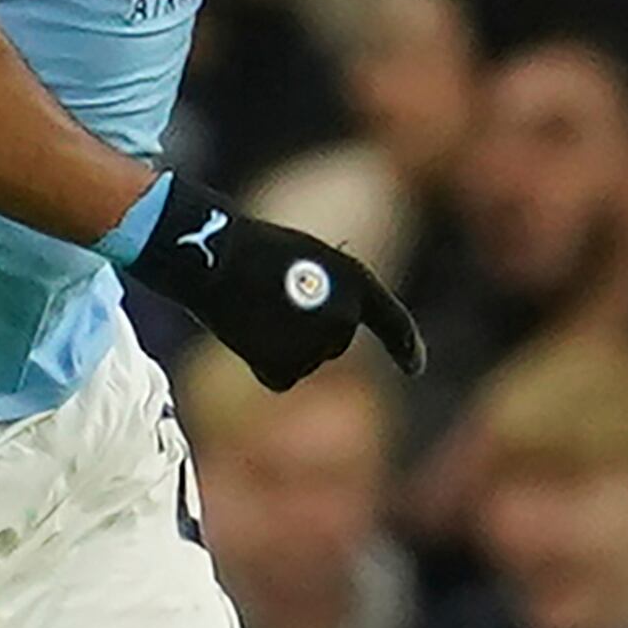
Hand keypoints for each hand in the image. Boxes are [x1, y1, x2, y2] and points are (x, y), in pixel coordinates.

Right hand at [116, 173, 422, 386]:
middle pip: (333, 343)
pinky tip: (246, 334)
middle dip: (307, 329)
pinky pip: (281, 377)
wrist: (213, 257)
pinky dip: (262, 363)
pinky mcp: (285, 369)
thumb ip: (327, 295)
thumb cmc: (255, 250)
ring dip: (280, 344)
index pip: (391, 320)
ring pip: (305, 361)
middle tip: (270, 298)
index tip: (415, 367)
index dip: (405, 345)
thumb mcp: (307, 261)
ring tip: (254, 309)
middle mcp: (345, 319)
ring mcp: (315, 347)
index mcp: (356, 282)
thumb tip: (319, 340)